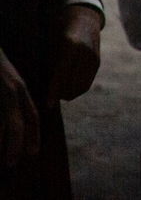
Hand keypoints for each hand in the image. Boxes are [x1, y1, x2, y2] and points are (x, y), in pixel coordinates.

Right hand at [0, 51, 38, 166]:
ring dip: (1, 141)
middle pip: (17, 122)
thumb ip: (14, 95)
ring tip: (1, 160)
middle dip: (17, 143)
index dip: (33, 134)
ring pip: (4, 122)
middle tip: (13, 162)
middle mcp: (12, 90)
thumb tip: (14, 116)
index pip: (31, 114)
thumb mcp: (8, 80)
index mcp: (19, 88)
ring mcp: (2, 90)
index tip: (33, 151)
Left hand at [46, 5, 100, 106]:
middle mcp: (85, 53)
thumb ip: (50, 62)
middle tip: (49, 98)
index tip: (47, 104)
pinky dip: (77, 88)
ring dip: (69, 93)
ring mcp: (94, 58)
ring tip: (58, 94)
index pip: (61, 75)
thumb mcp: (51, 41)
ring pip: (82, 85)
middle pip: (73, 83)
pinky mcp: (97, 62)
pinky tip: (67, 89)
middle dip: (60, 94)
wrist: (83, 17)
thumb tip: (46, 87)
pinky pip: (87, 82)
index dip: (54, 91)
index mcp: (71, 46)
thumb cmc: (59, 29)